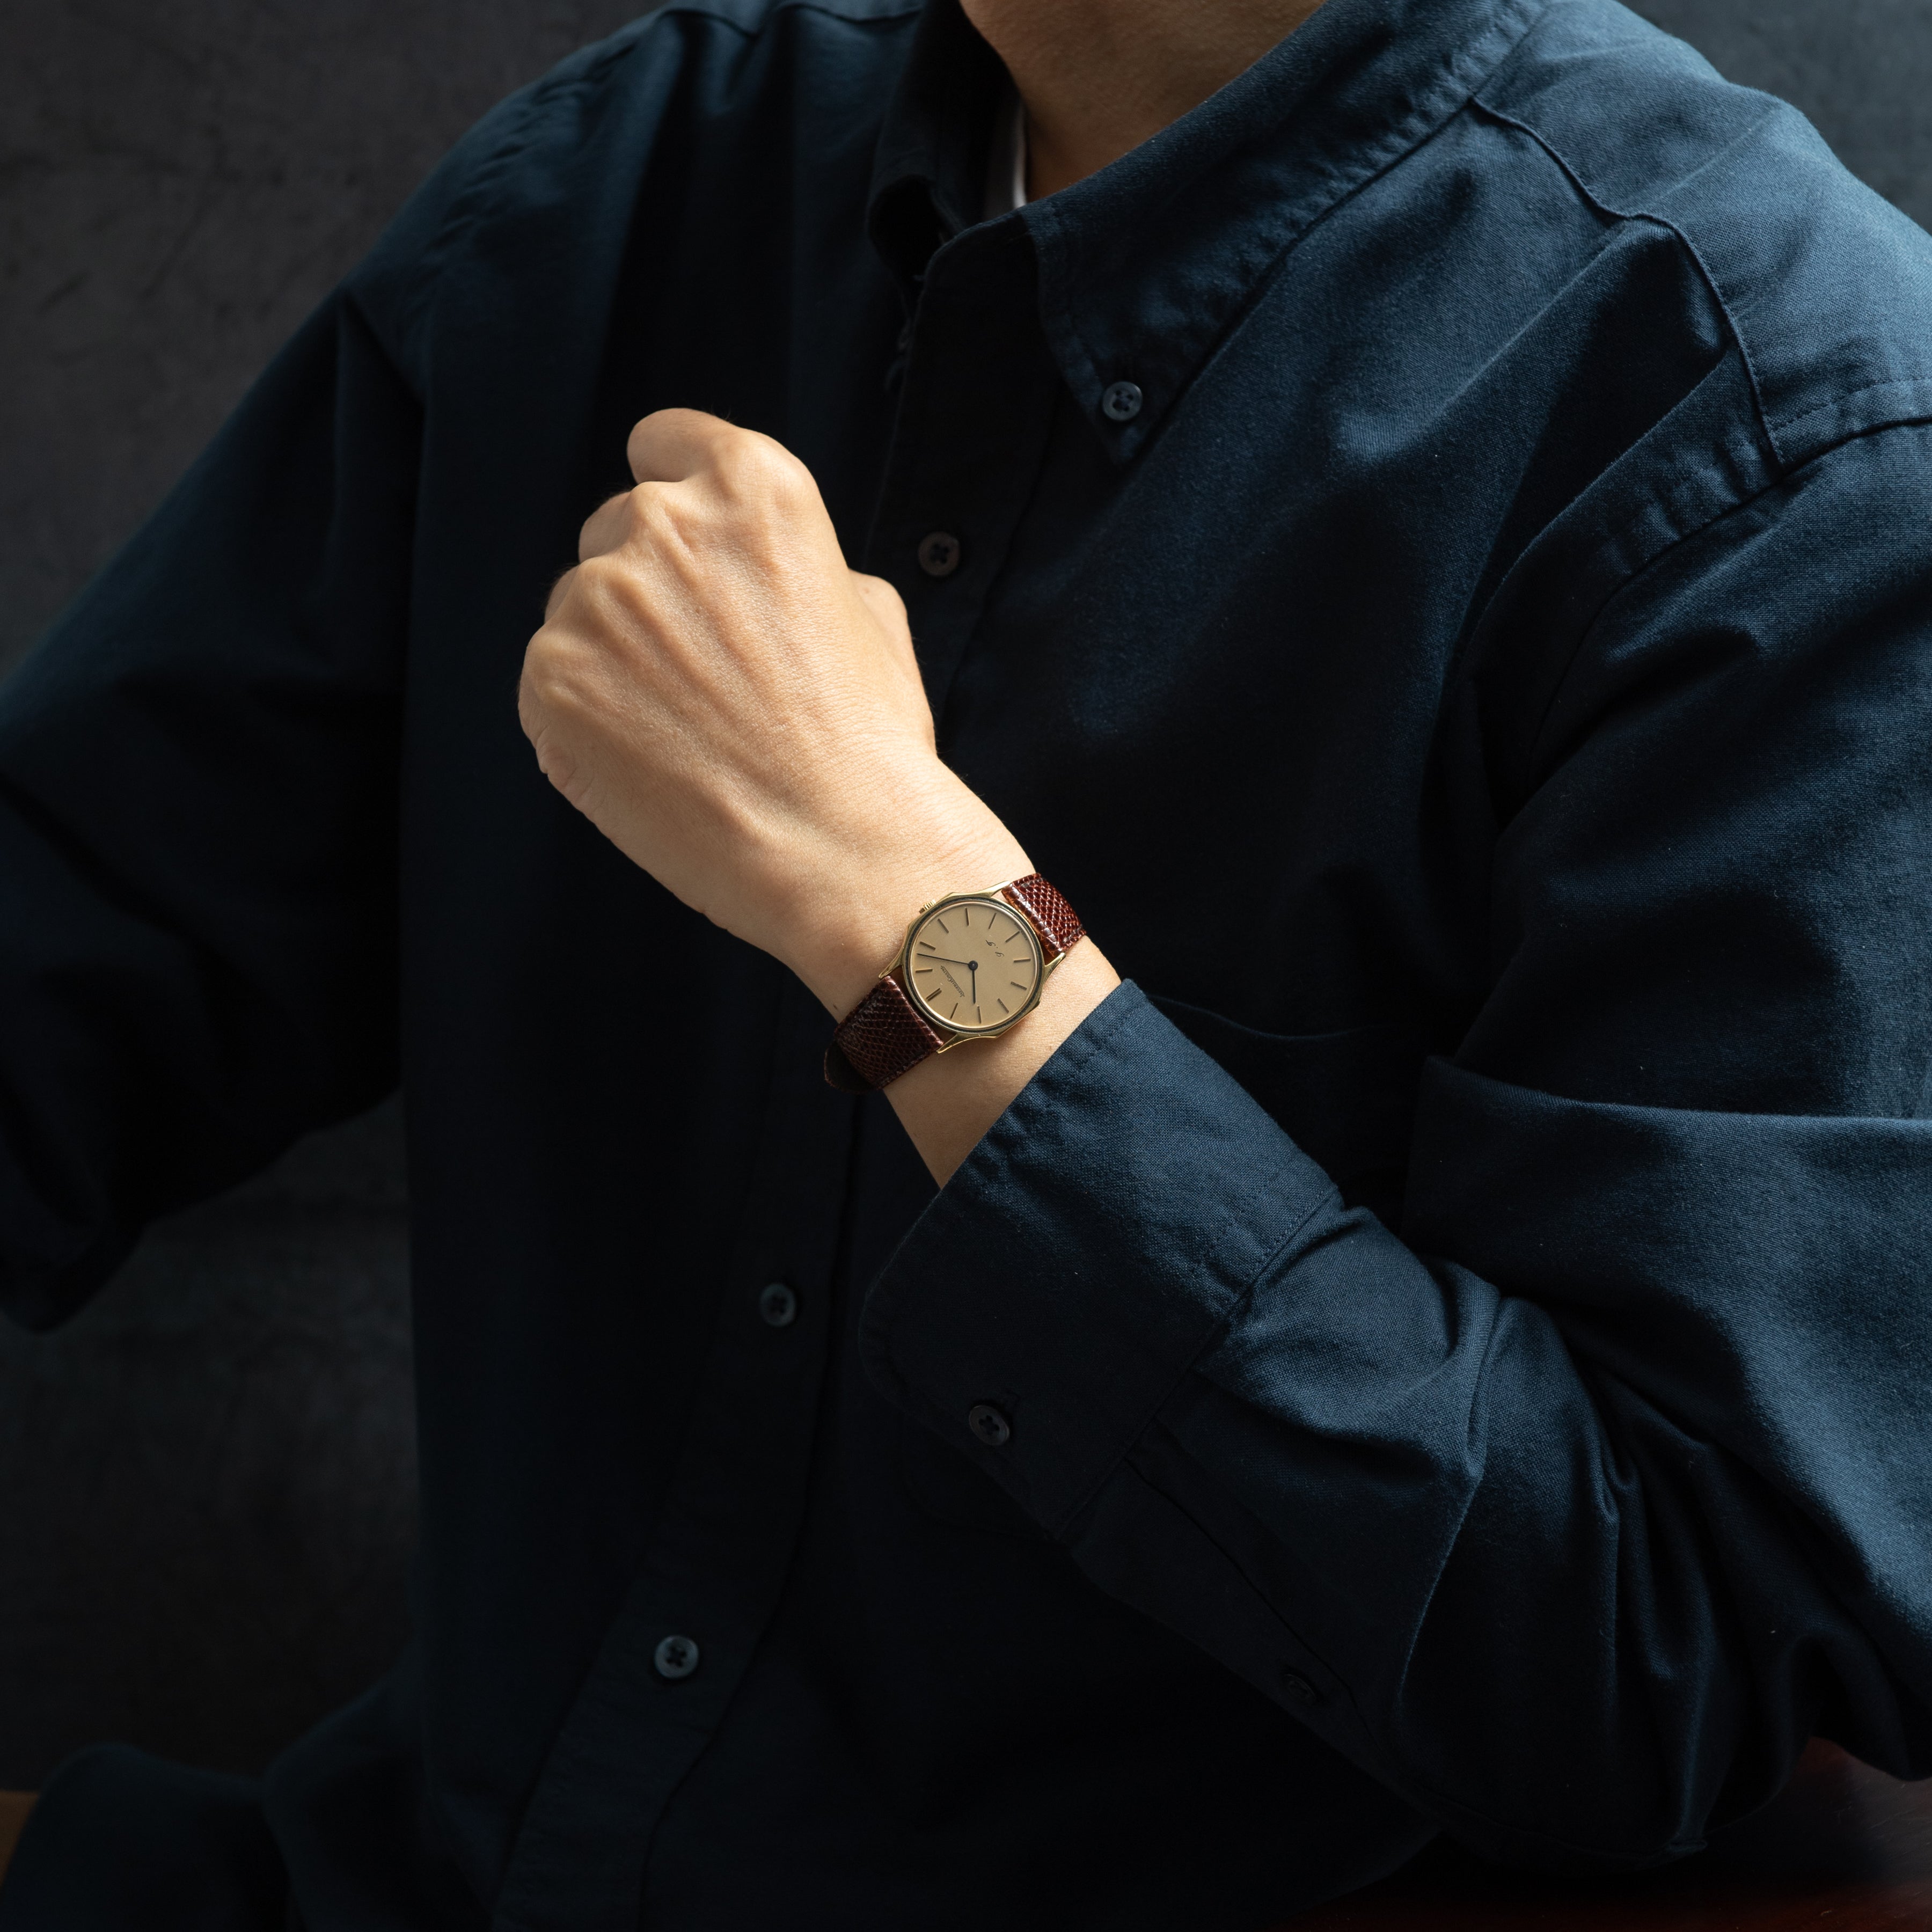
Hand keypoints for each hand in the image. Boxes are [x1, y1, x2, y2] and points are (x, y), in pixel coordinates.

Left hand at [518, 409, 1117, 1182]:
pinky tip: (653, 766)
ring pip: (579, 612)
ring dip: (614, 659)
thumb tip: (753, 570)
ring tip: (686, 734)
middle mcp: (664, 523)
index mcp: (752, 486)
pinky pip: (551, 683)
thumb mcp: (870, 612)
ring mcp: (596, 600)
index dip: (674, 494)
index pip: (664, 443)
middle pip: (616, 530)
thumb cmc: (870, 742)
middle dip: (648, 589)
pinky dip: (586, 721)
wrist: (843, 849)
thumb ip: (796, 562)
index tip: (685, 547)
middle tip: (702, 673)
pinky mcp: (550, 678)